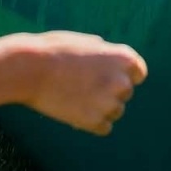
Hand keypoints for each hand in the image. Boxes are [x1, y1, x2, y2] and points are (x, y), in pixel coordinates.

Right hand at [17, 31, 145, 136]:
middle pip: (125, 93)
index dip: (123, 75)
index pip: (139, 73)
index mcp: (124, 58)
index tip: (107, 77)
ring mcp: (109, 103)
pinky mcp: (94, 122)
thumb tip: (111, 59)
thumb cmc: (55, 51)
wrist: (30, 69)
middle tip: (82, 86)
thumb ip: (105, 53)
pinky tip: (75, 111)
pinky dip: (91, 123)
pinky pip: (104, 127)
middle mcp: (122, 81)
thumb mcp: (86, 42)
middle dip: (108, 92)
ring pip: (115, 112)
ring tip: (75, 97)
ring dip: (100, 108)